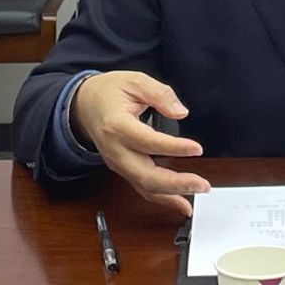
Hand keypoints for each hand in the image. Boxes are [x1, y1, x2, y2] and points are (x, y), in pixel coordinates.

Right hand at [71, 72, 209, 217]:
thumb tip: (180, 112)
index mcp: (117, 126)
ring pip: (145, 187)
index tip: (196, 148)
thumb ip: (159, 94)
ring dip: (172, 195)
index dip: (173, 147)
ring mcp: (118, 164)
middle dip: (176, 183)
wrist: (83, 105)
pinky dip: (162, 198)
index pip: (147, 142)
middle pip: (146, 175)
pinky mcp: (123, 169)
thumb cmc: (108, 92)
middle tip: (202, 184)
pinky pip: (142, 188)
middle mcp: (116, 150)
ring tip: (196, 195)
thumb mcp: (135, 81)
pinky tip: (180, 203)